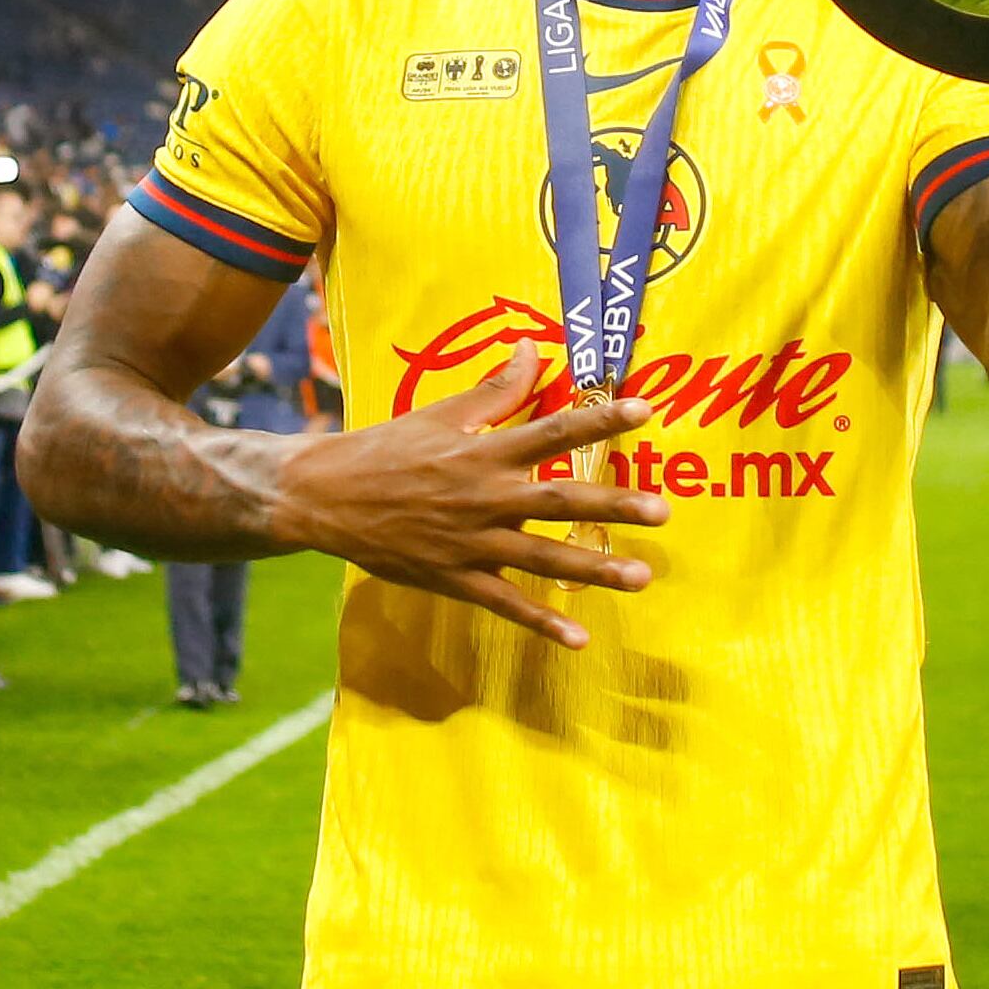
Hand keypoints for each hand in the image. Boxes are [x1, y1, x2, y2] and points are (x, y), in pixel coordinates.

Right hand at [271, 341, 670, 650]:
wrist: (324, 497)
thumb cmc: (386, 449)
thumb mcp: (440, 413)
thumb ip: (495, 389)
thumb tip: (533, 349)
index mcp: (483, 451)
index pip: (552, 431)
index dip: (599, 419)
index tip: (644, 412)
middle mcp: (485, 497)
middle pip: (560, 500)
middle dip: (614, 506)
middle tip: (663, 512)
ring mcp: (472, 542)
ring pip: (543, 558)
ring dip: (595, 570)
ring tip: (641, 578)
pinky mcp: (455, 578)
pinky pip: (506, 604)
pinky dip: (543, 623)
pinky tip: (581, 639)